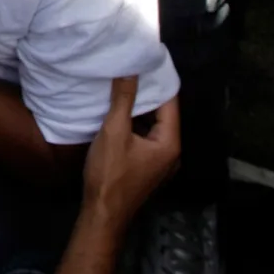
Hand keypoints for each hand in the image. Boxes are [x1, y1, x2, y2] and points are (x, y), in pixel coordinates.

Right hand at [82, 77, 179, 238]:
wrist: (102, 214)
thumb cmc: (110, 174)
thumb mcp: (114, 132)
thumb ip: (123, 100)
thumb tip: (130, 70)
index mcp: (170, 144)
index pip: (170, 103)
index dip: (159, 80)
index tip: (148, 59)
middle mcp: (171, 153)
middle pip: (163, 114)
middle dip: (148, 91)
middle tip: (132, 66)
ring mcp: (159, 162)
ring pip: (153, 126)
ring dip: (139, 107)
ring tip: (124, 82)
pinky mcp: (147, 167)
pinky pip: (145, 137)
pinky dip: (135, 122)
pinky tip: (119, 110)